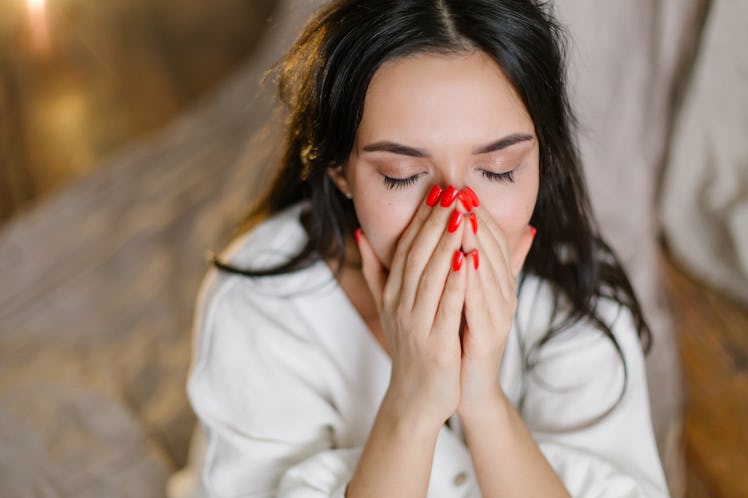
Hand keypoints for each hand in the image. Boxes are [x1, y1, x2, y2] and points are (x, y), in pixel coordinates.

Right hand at [356, 186, 466, 429]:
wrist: (415, 399)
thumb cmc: (409, 348)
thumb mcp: (389, 307)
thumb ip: (376, 271)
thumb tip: (362, 234)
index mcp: (392, 294)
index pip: (406, 248)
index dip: (421, 219)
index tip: (437, 191)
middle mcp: (399, 305)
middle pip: (417, 255)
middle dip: (434, 221)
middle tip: (451, 190)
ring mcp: (416, 324)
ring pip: (431, 276)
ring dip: (446, 243)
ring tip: (461, 214)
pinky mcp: (435, 344)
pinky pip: (446, 306)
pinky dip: (456, 281)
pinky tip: (469, 258)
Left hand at [456, 206, 534, 416]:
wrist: (468, 386)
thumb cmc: (465, 337)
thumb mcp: (475, 295)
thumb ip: (487, 265)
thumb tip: (507, 230)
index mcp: (498, 283)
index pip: (491, 240)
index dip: (477, 213)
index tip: (459, 188)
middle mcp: (504, 294)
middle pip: (492, 249)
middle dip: (476, 219)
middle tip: (461, 192)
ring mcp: (500, 314)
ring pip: (489, 270)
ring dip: (476, 241)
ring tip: (463, 215)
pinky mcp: (491, 334)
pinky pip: (481, 301)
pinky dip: (474, 279)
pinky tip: (465, 258)